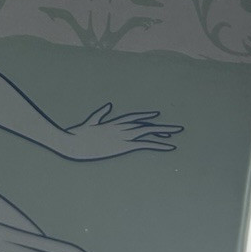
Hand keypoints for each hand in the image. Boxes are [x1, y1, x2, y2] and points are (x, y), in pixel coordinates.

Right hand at [59, 103, 182, 160]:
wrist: (72, 142)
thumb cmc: (78, 134)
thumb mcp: (90, 122)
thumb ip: (100, 114)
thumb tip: (109, 105)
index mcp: (113, 123)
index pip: (134, 118)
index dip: (146, 116)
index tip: (157, 116)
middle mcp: (121, 127)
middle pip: (145, 124)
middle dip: (162, 126)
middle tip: (178, 128)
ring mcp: (123, 136)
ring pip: (148, 131)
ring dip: (164, 132)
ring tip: (177, 133)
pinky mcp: (123, 145)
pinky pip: (145, 144)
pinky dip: (159, 144)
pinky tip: (170, 146)